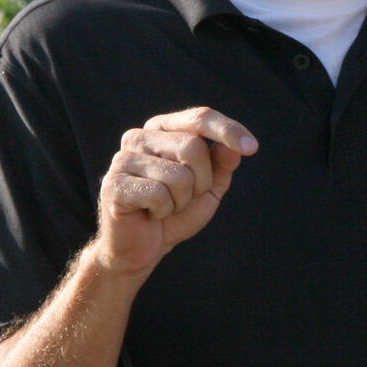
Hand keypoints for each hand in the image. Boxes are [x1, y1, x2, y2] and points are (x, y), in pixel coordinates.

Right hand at [95, 107, 257, 278]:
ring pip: (179, 175)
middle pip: (193, 147)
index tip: (252, 148)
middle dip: (201, 181)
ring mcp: (123, 159)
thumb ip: (222, 163)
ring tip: (165, 207)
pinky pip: (158, 194)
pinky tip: (150, 214)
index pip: (199, 118)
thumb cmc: (176, 212)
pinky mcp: (113, 184)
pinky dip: (164, 211)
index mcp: (163, 130)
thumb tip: (238, 147)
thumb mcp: (208, 187)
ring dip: (181, 200)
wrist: (143, 248)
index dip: (228, 130)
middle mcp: (139, 136)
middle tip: (185, 197)